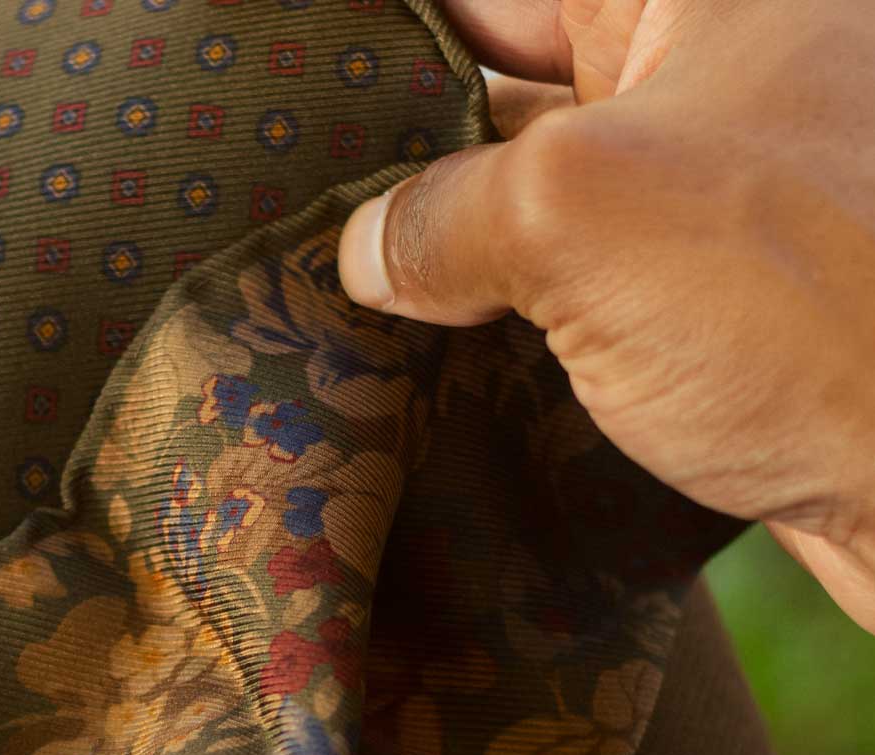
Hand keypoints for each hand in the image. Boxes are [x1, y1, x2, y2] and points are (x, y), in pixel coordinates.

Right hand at [338, 0, 874, 632]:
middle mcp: (712, 74)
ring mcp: (713, 193)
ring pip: (537, 195)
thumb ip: (444, 211)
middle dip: (402, 147)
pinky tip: (422, 355)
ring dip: (445, 245)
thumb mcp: (584, 218)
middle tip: (296, 212)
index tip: (296, 98)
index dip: (388, 41)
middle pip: (509, 85)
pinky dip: (504, 314)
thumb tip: (368, 249)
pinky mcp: (713, 300)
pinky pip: (577, 285)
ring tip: (335, 291)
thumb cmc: (817, 310)